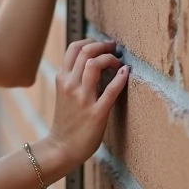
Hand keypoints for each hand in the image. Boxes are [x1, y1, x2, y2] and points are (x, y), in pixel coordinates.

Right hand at [47, 39, 128, 166]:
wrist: (62, 147)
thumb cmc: (67, 121)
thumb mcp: (64, 93)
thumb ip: (73, 77)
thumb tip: (90, 60)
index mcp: (62, 79)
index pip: (74, 48)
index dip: (91, 41)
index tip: (103, 45)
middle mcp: (70, 85)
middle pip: (85, 51)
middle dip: (103, 46)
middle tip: (114, 50)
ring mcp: (82, 99)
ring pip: (94, 65)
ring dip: (110, 59)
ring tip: (119, 63)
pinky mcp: (96, 113)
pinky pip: (111, 90)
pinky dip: (121, 78)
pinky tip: (126, 73)